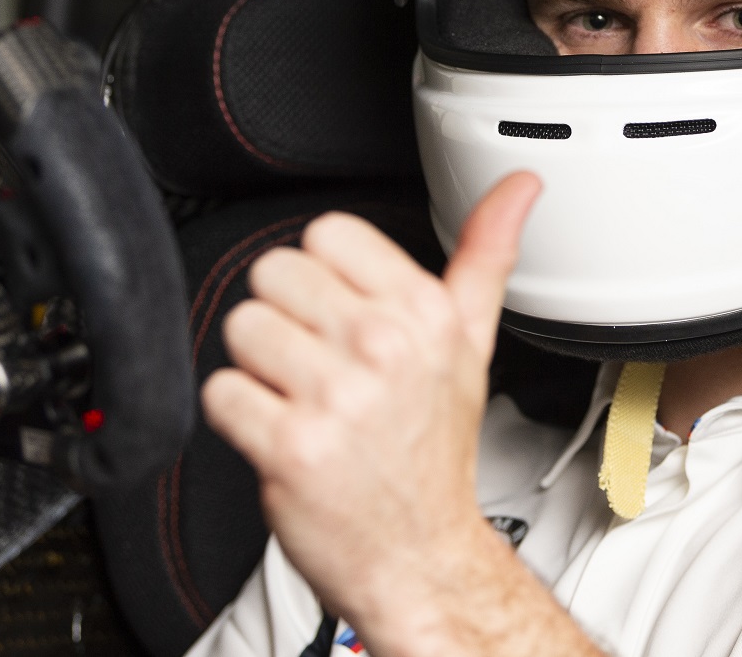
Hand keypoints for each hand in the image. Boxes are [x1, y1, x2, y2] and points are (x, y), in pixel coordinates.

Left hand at [201, 173, 600, 656]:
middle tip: (316, 362)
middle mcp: (384, 348)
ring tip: (298, 397)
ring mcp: (337, 398)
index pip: (328, 233)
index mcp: (425, 313)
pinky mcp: (289, 446)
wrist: (420, 556)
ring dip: (257, 367)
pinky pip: (222, 391)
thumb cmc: (433, 451)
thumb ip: (486, 254)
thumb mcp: (470, 343)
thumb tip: (519, 186)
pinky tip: (279, 431)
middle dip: (285, 317)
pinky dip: (238, 415)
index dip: (322, 274)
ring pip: (241, 327)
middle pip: (274, 273)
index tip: (340, 313)